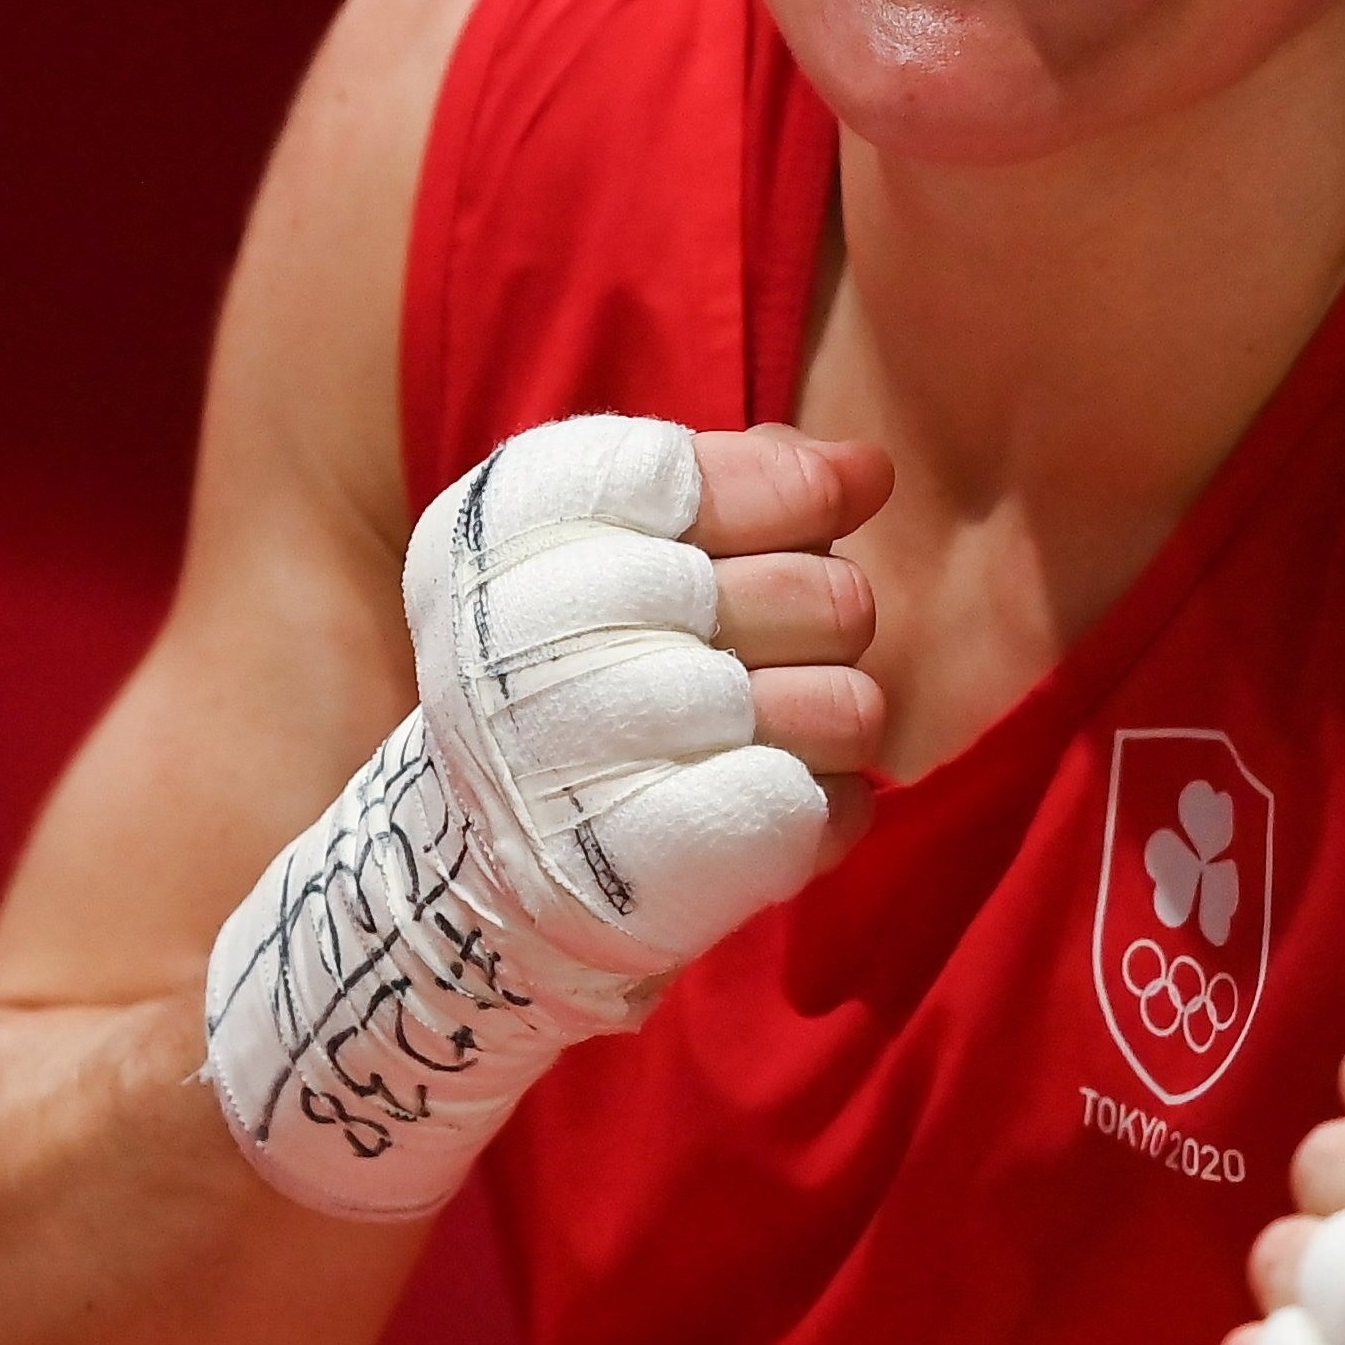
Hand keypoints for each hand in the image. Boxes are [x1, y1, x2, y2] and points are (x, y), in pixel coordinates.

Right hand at [205, 413, 890, 1219]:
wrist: (478, 876)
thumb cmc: (577, 680)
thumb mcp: (615, 549)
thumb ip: (737, 484)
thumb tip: (865, 468)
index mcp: (503, 536)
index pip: (698, 476)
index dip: (781, 497)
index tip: (768, 535)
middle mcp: (530, 644)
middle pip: (815, 592)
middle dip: (826, 616)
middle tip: (768, 647)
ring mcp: (590, 764)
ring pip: (846, 707)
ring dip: (837, 719)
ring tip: (770, 734)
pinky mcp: (653, 869)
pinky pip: (823, 810)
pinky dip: (825, 808)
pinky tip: (761, 805)